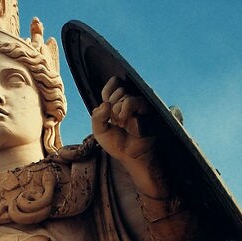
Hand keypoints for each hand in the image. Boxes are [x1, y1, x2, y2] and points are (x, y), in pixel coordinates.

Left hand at [90, 76, 163, 192]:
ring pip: (123, 94)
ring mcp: (137, 104)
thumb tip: (105, 104)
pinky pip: (131, 100)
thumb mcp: (99, 131)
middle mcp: (128, 102)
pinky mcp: (145, 108)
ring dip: (117, 110)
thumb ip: (96, 116)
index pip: (113, 85)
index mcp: (117, 104)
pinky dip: (125, 108)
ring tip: (121, 122)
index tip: (107, 105)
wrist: (130, 155)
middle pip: (117, 90)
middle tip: (116, 120)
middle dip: (112, 105)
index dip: (109, 91)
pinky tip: (124, 118)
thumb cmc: (117, 144)